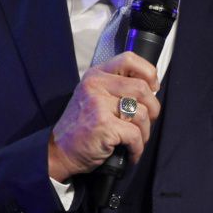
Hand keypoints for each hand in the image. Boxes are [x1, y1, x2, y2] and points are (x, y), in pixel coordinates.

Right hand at [48, 52, 161, 182]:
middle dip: (153, 110)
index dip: (148, 73)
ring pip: (143, 113)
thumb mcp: (93, 97)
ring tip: (136, 141)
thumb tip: (151, 90)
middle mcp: (96, 86)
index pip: (129, 59)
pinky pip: (135, 135)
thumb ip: (115, 88)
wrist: (59, 151)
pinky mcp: (104, 125)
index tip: (153, 88)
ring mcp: (99, 105)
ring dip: (145, 133)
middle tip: (146, 123)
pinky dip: (137, 148)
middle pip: (142, 89)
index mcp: (96, 75)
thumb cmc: (80, 127)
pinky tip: (131, 153)